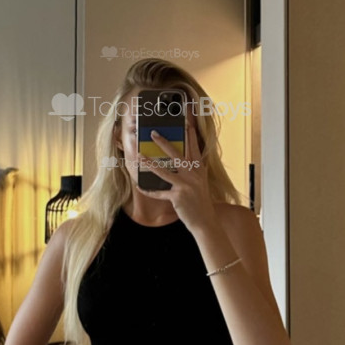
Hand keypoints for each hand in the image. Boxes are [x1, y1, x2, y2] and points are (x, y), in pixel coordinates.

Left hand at [137, 104, 217, 234]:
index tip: (186, 124)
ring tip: (140, 156)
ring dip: (150, 163)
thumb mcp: (200, 182)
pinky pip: (159, 192)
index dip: (190, 136)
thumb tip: (180, 158)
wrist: (205, 220)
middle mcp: (193, 175)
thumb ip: (192, 170)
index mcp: (199, 169)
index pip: (194, 149)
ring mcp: (185, 186)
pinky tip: (139, 186)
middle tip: (153, 133)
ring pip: (164, 171)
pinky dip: (148, 190)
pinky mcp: (177, 197)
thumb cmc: (200, 200)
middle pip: (176, 155)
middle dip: (164, 143)